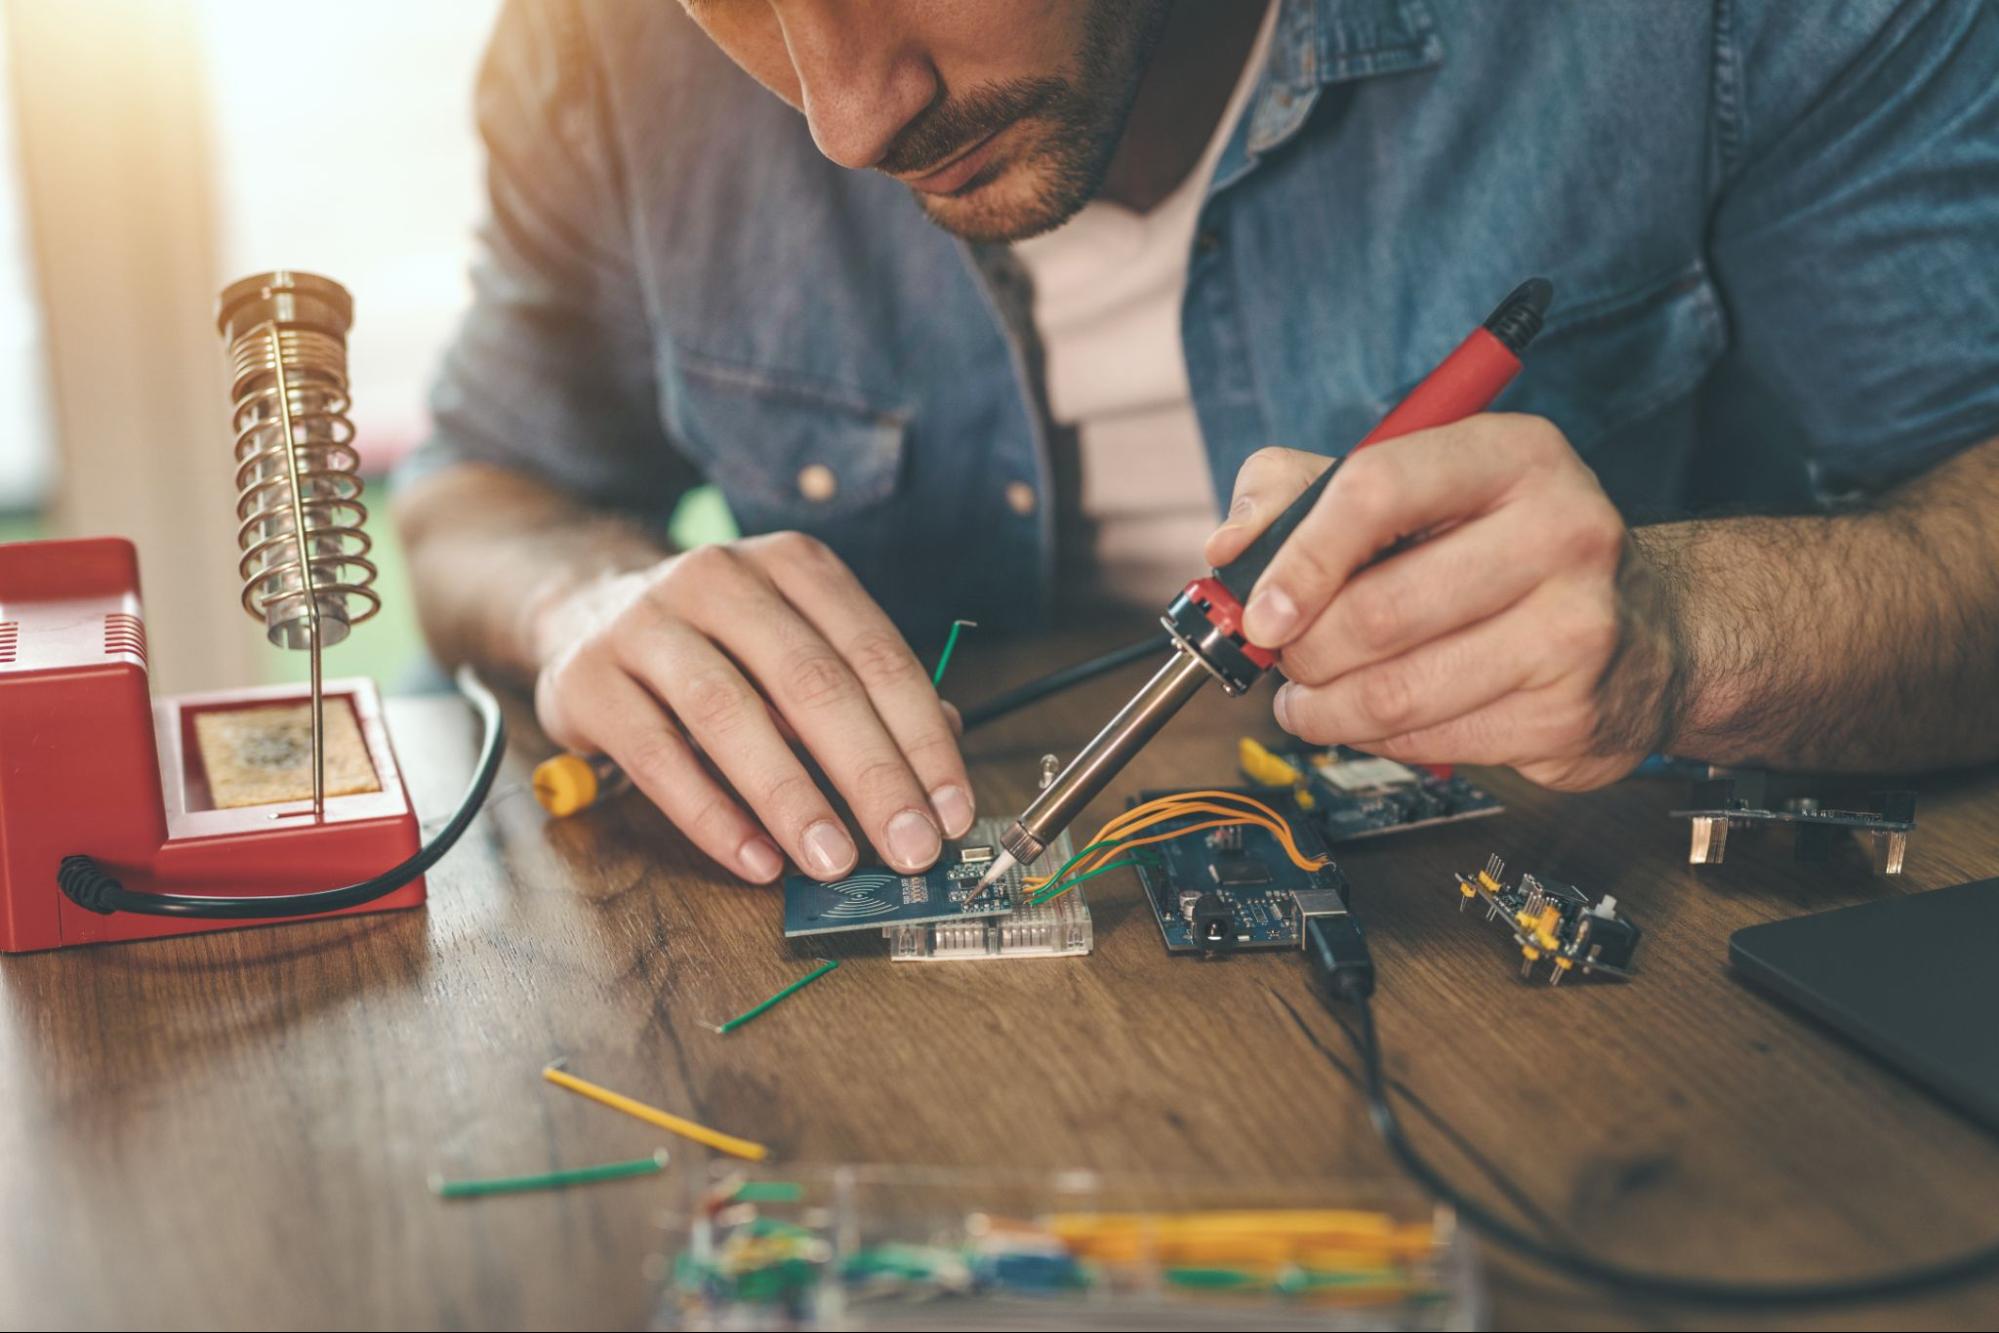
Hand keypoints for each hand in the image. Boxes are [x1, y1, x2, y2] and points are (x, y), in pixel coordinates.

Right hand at [529, 532, 972, 881]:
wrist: (588, 613)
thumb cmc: (723, 644)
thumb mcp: (798, 644)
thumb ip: (865, 691)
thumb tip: (945, 748)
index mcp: (792, 564)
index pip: (875, 654)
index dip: (921, 738)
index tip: (950, 811)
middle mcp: (719, 578)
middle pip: (811, 682)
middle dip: (871, 775)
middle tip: (909, 847)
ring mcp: (645, 622)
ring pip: (730, 714)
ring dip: (792, 798)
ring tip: (834, 861)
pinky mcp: (588, 677)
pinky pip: (658, 756)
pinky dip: (712, 816)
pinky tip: (756, 859)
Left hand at [1204, 415, 1682, 790]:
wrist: (1650, 631)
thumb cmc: (1503, 550)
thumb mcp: (1416, 487)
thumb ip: (1303, 491)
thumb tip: (1228, 547)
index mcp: (1514, 455)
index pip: (1375, 491)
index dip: (1296, 558)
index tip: (1258, 611)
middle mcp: (1561, 532)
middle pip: (1373, 612)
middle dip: (1302, 651)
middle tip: (1286, 656)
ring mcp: (1575, 629)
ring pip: (1392, 693)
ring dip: (1323, 710)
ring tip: (1310, 699)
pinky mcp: (1569, 714)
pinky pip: (1428, 741)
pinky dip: (1379, 739)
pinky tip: (1380, 718)